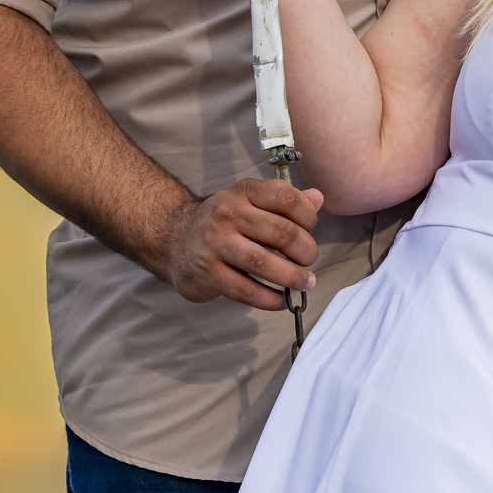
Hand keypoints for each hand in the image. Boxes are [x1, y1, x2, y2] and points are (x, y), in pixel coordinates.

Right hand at [160, 178, 322, 311]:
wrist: (173, 237)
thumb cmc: (222, 221)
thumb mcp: (250, 200)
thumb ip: (284, 200)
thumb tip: (318, 198)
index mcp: (243, 192)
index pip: (287, 198)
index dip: (309, 217)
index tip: (310, 231)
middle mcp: (228, 215)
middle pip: (282, 233)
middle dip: (306, 251)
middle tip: (309, 260)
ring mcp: (215, 245)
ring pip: (264, 263)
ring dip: (292, 277)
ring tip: (305, 282)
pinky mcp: (208, 274)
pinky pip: (246, 291)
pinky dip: (270, 299)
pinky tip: (280, 300)